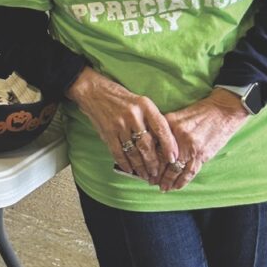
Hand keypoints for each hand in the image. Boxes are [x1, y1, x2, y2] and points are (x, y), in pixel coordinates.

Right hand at [66, 67, 178, 183]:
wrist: (93, 91)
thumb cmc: (120, 97)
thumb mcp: (140, 101)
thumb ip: (151, 118)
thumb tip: (163, 142)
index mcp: (144, 106)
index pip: (161, 128)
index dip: (169, 145)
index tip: (173, 158)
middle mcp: (133, 115)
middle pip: (147, 144)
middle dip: (154, 162)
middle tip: (158, 173)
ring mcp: (119, 124)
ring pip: (133, 151)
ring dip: (141, 166)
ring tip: (146, 175)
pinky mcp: (107, 131)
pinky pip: (118, 152)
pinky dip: (125, 163)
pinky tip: (130, 170)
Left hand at [157, 89, 249, 191]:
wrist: (222, 111)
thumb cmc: (198, 112)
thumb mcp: (176, 115)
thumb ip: (163, 128)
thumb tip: (149, 142)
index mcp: (168, 125)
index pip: (153, 146)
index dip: (147, 159)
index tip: (143, 167)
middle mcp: (178, 137)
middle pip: (162, 160)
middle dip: (156, 173)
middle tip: (150, 181)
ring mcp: (191, 147)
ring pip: (176, 169)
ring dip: (168, 180)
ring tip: (162, 187)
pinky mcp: (203, 155)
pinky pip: (190, 172)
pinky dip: (182, 181)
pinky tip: (176, 187)